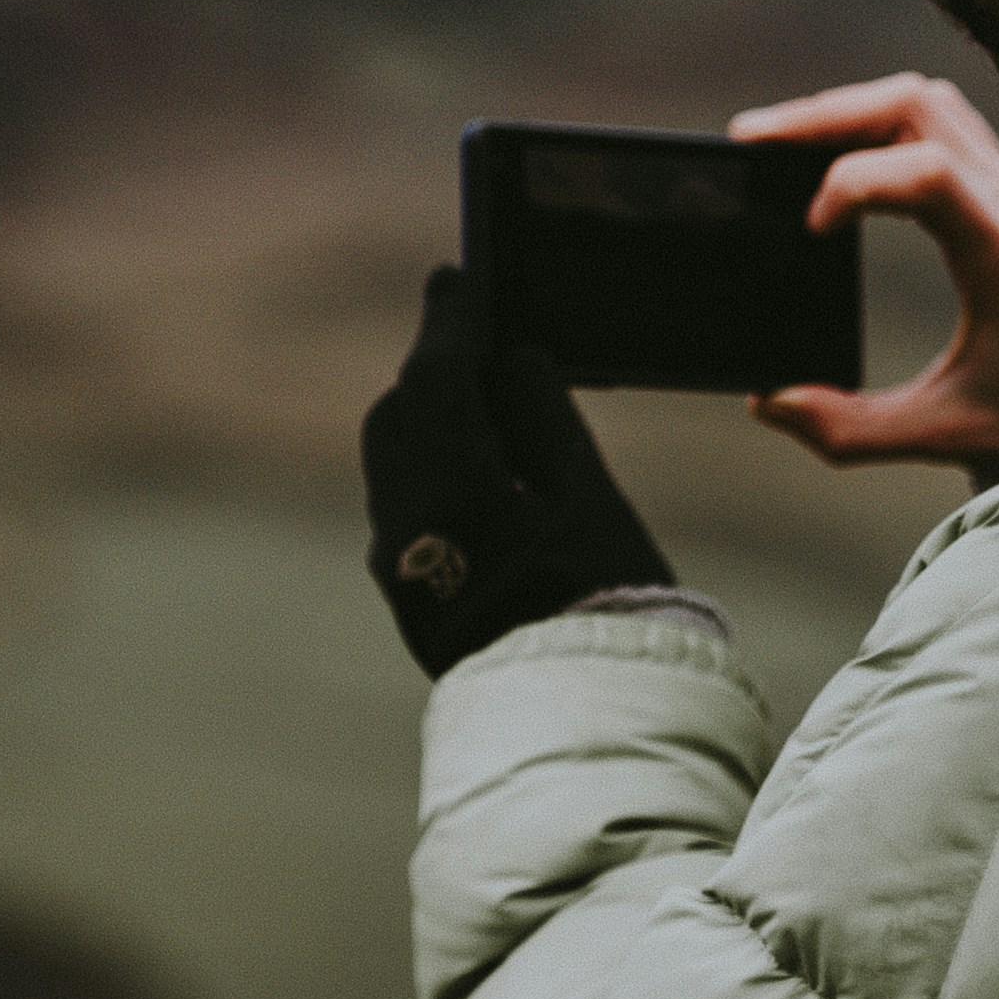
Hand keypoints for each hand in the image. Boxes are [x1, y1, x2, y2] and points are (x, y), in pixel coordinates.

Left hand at [359, 265, 674, 677]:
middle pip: (399, 414)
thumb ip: (544, 420)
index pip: (433, 376)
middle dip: (434, 368)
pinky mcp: (401, 589)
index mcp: (450, 489)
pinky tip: (477, 462)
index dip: (449, 320)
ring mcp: (393, 560)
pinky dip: (428, 463)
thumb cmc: (604, 606)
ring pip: (393, 458)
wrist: (579, 721)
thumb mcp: (589, 502)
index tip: (460, 278)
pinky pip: (400, 500)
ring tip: (484, 395)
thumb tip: (512, 360)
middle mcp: (403, 521)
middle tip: (478, 332)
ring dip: (429, 416)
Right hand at [727, 73, 998, 481]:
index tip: (810, 228)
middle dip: (827, 113)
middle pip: (915, 106)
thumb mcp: (950, 434)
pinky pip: (947, 126)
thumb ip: (853, 428)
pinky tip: (847, 152)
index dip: (850, 184)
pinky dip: (886, 124)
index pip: (922, 173)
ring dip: (855, 108)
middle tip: (756, 139)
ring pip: (931, 103)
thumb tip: (772, 403)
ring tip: (790, 140)